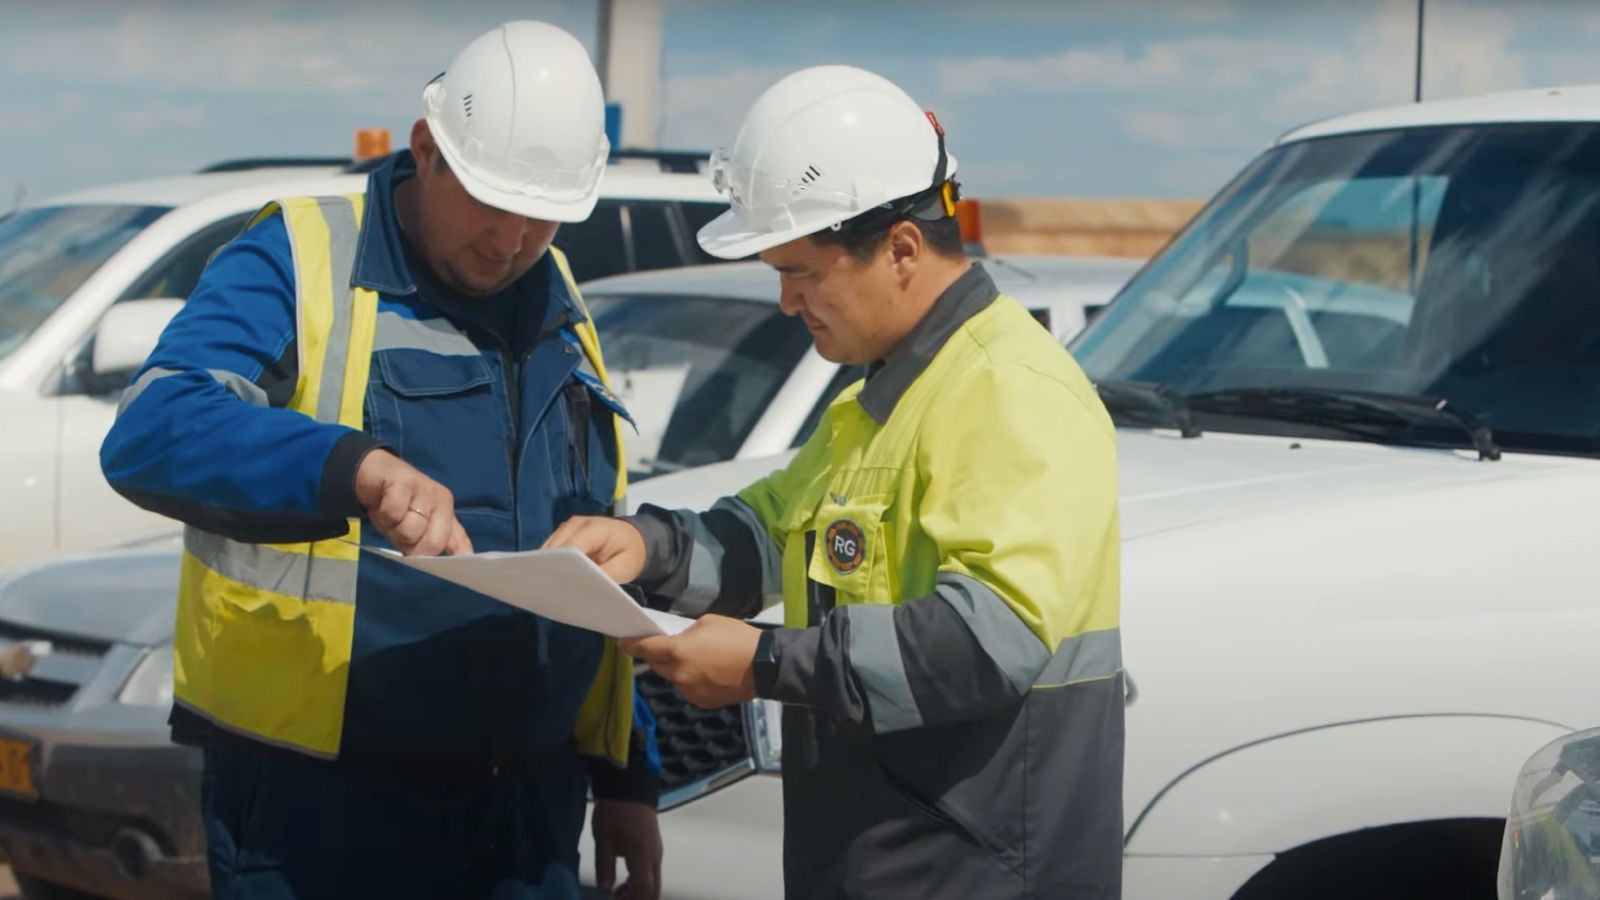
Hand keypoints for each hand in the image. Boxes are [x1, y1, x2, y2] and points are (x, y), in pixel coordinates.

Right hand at [353, 449, 471, 556]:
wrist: (370, 473)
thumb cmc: (393, 505)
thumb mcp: (411, 529)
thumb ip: (426, 544)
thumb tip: (445, 560)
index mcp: (447, 513)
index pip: (458, 540)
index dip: (458, 556)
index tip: (458, 566)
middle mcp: (441, 500)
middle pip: (433, 543)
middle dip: (410, 544)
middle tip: (398, 530)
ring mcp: (425, 489)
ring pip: (410, 531)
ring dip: (393, 528)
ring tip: (389, 516)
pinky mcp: (405, 482)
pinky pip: (394, 514)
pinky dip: (384, 515)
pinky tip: (382, 504)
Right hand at [543, 516, 646, 582]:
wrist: (634, 539)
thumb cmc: (631, 552)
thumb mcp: (625, 568)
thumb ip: (605, 576)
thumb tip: (584, 587)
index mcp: (594, 528)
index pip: (570, 548)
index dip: (562, 567)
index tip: (559, 588)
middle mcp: (576, 525)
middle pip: (554, 549)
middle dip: (552, 569)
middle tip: (554, 594)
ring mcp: (567, 528)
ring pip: (548, 551)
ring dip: (550, 568)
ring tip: (553, 590)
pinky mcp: (563, 536)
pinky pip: (552, 552)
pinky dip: (552, 565)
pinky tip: (555, 581)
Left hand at [592, 799, 661, 899]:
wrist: (629, 786)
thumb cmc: (615, 812)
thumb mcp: (604, 839)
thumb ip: (604, 867)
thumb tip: (605, 889)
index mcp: (642, 856)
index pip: (643, 889)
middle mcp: (654, 856)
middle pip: (654, 889)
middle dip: (638, 899)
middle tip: (619, 899)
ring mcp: (656, 850)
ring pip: (654, 880)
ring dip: (638, 891)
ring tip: (617, 891)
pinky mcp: (654, 845)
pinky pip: (652, 871)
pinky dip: (641, 881)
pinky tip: (624, 879)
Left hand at [620, 616, 759, 708]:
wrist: (764, 666)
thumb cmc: (737, 638)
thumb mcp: (708, 623)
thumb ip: (686, 632)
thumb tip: (679, 640)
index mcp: (678, 651)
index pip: (646, 648)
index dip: (632, 645)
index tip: (623, 643)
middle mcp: (679, 674)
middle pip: (657, 665)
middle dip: (659, 656)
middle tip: (670, 647)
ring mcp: (689, 691)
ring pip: (673, 678)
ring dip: (678, 669)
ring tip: (699, 660)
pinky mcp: (700, 702)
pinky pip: (688, 688)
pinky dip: (692, 681)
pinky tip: (709, 673)